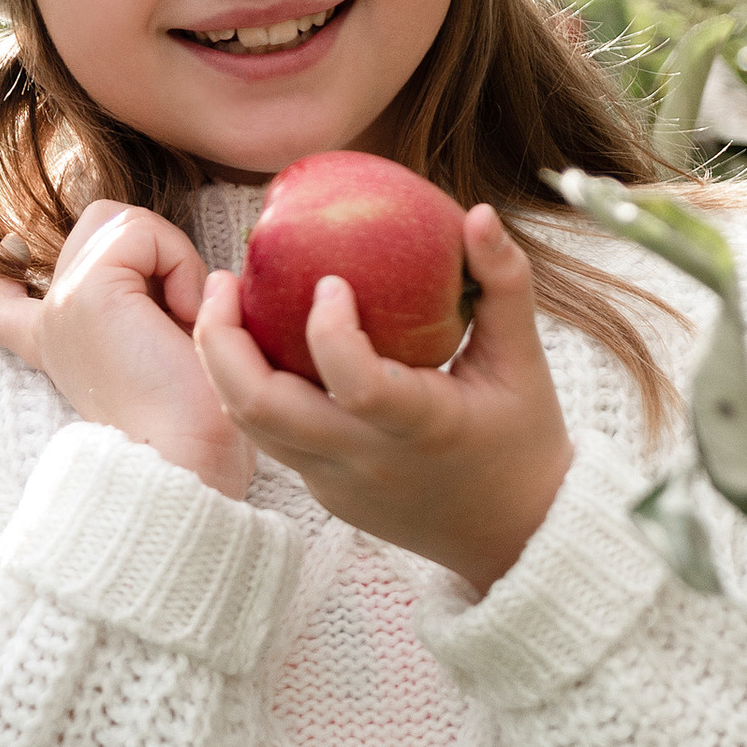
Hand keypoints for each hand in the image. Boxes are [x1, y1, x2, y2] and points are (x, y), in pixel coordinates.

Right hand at [0, 202, 253, 499]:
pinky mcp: (87, 292)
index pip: (7, 306)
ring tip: (183, 321)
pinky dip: (179, 262)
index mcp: (59, 348)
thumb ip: (153, 319)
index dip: (2, 284)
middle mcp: (51, 322)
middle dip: (153, 248)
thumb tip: (186, 281)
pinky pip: (141, 230)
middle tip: (180, 315)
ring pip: (121, 219)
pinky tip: (182, 317)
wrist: (185, 464)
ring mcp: (62, 302)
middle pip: (98, 227)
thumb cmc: (195, 428)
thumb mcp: (167, 364)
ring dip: (172, 258)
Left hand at [194, 202, 573, 595]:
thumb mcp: (523, 361)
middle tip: (223, 279)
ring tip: (224, 303)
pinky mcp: (323, 492)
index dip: (329, 332)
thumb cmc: (522, 435)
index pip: (357, 385)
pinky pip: (270, 437)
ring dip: (223, 363)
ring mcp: (337, 483)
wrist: (511, 534)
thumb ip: (504, 283)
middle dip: (225, 341)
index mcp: (423, 429)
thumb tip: (477, 212)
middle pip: (264, 409)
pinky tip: (254, 340)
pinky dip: (249, 387)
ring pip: (250, 426)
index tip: (328, 281)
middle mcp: (368, 461)